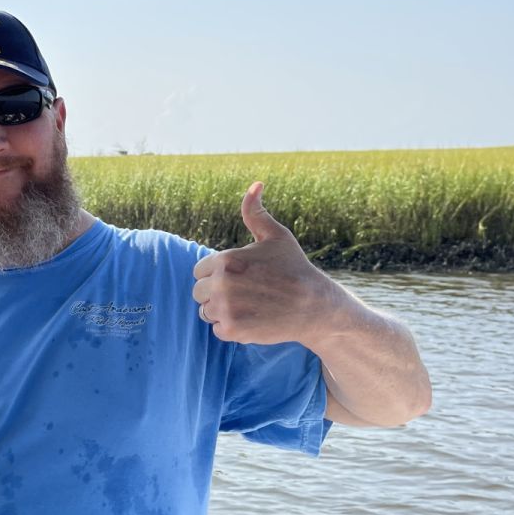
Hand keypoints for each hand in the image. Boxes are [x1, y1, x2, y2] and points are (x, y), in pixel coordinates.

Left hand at [191, 182, 336, 345]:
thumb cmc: (294, 268)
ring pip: (206, 311)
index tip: (240, 277)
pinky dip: (232, 327)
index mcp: (226, 259)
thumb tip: (255, 184)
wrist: (315, 306)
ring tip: (250, 305)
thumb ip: (255, 213)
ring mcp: (226, 308)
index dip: (218, 274)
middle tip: (246, 293)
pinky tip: (252, 318)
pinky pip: (217, 329)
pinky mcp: (232, 330)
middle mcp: (222, 284)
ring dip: (223, 310)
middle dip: (217, 293)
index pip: (200, 270)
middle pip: (199, 292)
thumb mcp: (276, 237)